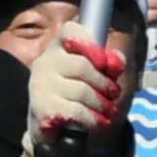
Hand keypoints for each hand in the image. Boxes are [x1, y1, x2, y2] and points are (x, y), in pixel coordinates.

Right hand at [26, 34, 127, 156]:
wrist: (48, 126)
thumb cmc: (74, 94)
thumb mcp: (93, 74)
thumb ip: (107, 64)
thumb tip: (116, 63)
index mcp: (58, 48)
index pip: (69, 31)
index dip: (90, 43)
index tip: (104, 62)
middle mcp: (45, 62)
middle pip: (82, 66)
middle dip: (104, 83)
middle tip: (114, 93)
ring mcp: (40, 85)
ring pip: (81, 91)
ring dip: (101, 104)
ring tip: (109, 111)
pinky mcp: (42, 108)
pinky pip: (75, 111)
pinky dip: (92, 119)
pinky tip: (98, 122)